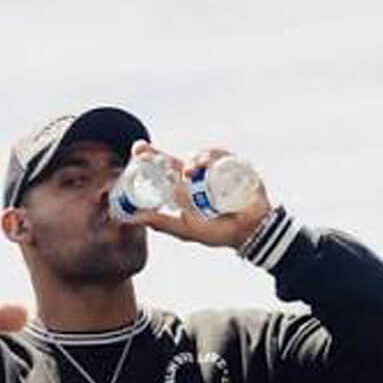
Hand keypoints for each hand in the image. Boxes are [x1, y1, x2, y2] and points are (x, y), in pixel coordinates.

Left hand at [130, 143, 270, 247]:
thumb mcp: (185, 228)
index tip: (137, 152)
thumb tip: (133, 217)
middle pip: (176, 160)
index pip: (165, 172)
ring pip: (198, 157)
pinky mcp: (234, 166)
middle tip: (142, 150)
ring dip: (191, 160)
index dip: (151, 160)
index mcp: (185, 189)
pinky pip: (221, 155)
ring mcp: (215, 170)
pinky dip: (213, 156)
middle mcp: (198, 176)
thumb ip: (162, 223)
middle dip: (159, 153)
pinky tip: (206, 165)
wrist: (249, 232)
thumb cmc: (218, 232)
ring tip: (190, 172)